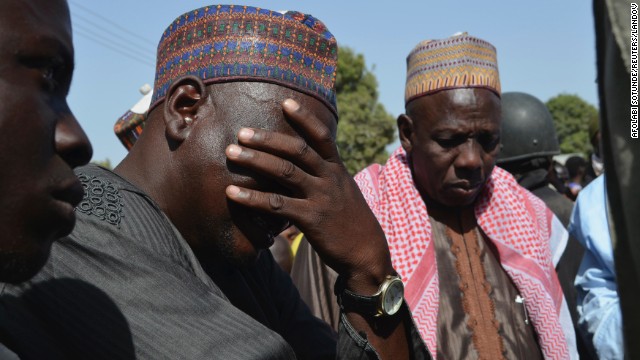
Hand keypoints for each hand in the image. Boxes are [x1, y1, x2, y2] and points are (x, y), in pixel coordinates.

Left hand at [225, 99, 392, 292]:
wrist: (367, 253)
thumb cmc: (350, 222)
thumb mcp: (343, 192)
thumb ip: (324, 177)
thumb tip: (300, 166)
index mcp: (337, 169)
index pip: (322, 136)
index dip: (304, 118)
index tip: (285, 102)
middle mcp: (330, 178)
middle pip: (296, 150)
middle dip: (267, 139)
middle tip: (242, 132)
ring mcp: (321, 197)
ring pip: (284, 172)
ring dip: (255, 160)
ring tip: (231, 153)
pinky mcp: (311, 219)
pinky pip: (277, 204)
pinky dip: (252, 198)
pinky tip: (232, 193)